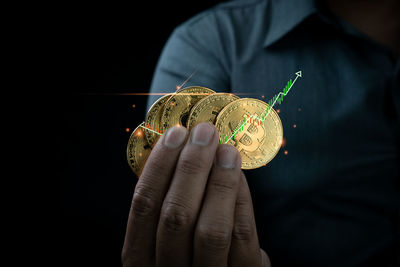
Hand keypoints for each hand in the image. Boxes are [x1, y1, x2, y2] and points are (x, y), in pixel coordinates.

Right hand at [122, 122, 270, 266]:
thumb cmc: (187, 258)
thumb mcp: (165, 242)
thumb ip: (165, 207)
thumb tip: (181, 152)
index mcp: (140, 259)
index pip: (143, 207)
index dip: (158, 166)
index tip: (174, 134)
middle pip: (176, 216)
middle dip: (190, 167)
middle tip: (204, 133)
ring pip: (211, 229)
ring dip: (219, 181)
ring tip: (226, 149)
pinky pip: (241, 236)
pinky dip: (240, 199)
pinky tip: (239, 174)